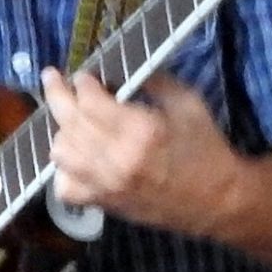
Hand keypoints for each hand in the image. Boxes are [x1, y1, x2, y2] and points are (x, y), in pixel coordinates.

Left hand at [41, 67, 245, 235]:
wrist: (219, 201)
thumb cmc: (206, 148)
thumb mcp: (187, 102)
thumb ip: (152, 81)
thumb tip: (117, 68)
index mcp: (141, 130)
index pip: (90, 100)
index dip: (82, 82)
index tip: (85, 74)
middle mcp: (117, 158)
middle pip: (69, 122)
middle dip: (58, 94)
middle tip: (53, 78)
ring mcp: (107, 184)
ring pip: (61, 152)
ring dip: (61, 130)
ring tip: (69, 118)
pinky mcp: (104, 203)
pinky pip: (64, 187)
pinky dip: (63, 170)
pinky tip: (75, 157)